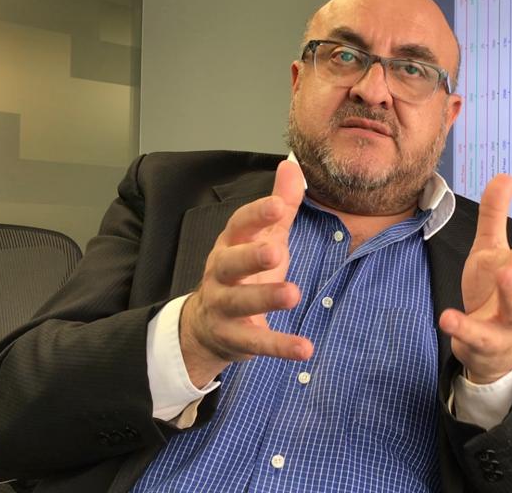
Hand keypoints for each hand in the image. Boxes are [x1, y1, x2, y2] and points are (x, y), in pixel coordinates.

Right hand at [180, 160, 313, 386]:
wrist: (207, 326)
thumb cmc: (244, 272)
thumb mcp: (262, 236)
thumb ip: (280, 204)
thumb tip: (291, 165)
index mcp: (231, 245)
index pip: (239, 225)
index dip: (256, 215)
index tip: (278, 205)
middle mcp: (221, 274)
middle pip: (231, 263)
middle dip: (250, 256)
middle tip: (276, 251)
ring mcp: (223, 307)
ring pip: (240, 302)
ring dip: (266, 298)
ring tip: (293, 294)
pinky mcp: (234, 338)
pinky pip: (257, 342)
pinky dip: (280, 346)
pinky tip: (304, 348)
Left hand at [439, 174, 511, 383]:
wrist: (493, 348)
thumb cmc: (494, 293)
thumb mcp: (490, 251)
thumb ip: (496, 216)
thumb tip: (505, 176)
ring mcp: (510, 322)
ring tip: (503, 274)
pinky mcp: (487, 342)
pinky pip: (477, 336)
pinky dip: (463, 328)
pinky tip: (448, 318)